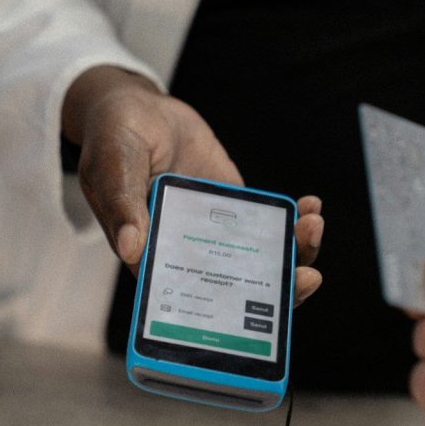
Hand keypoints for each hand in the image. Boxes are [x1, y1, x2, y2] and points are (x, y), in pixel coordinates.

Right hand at [61, 66, 323, 304]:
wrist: (137, 107)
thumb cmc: (112, 138)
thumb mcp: (112, 164)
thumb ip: (123, 203)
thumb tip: (132, 249)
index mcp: (151, 258)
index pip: (192, 304)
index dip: (227, 317)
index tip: (262, 313)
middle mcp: (187, 253)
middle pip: (238, 288)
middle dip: (278, 288)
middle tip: (308, 276)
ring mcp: (215, 232)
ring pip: (259, 258)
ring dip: (293, 250)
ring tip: (312, 225)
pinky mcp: (234, 208)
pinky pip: (266, 222)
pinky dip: (291, 218)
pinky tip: (311, 205)